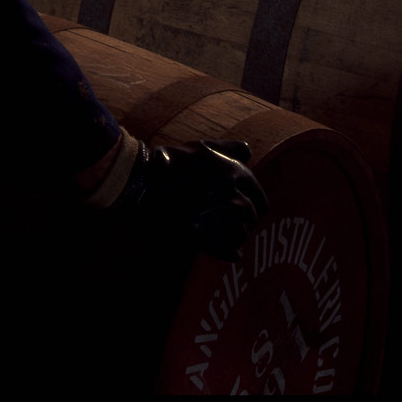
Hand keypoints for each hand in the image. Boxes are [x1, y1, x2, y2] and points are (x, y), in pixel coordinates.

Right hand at [112, 139, 267, 259]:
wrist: (142, 180)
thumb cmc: (171, 161)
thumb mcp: (200, 148)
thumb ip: (227, 148)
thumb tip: (247, 150)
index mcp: (233, 173)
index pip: (260, 198)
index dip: (256, 205)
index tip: (249, 209)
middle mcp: (230, 194)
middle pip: (251, 217)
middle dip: (247, 222)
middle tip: (235, 222)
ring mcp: (217, 216)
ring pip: (242, 235)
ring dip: (237, 236)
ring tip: (226, 233)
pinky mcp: (204, 236)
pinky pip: (230, 252)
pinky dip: (230, 252)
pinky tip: (227, 250)